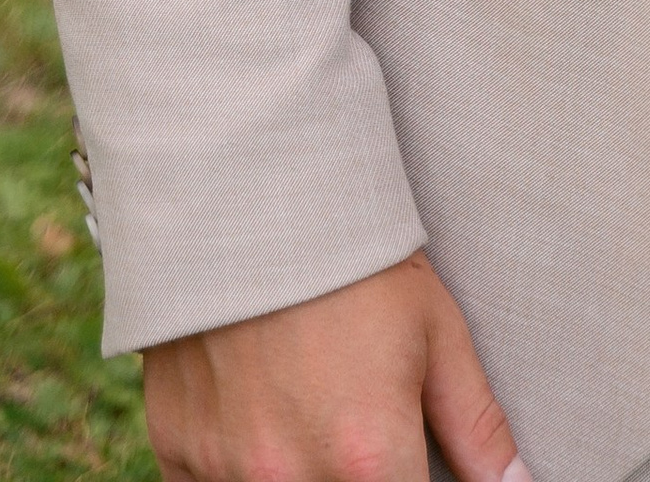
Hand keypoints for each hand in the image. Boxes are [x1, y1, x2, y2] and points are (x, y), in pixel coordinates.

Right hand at [143, 251, 529, 481]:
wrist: (247, 197)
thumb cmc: (355, 262)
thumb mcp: (435, 329)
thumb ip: (475, 425)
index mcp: (368, 457)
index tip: (408, 464)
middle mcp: (291, 478)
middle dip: (357, 475)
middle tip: (354, 423)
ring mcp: (226, 471)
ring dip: (294, 470)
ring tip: (308, 408)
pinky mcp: (174, 456)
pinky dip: (239, 470)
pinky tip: (258, 418)